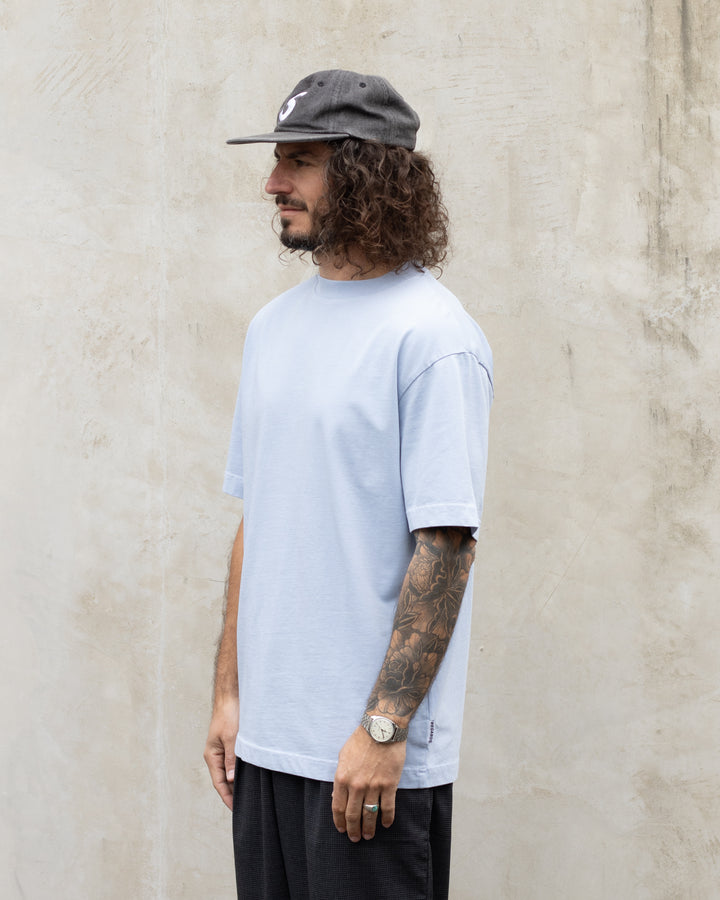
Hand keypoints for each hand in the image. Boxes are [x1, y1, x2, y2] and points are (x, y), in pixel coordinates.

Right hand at [203, 696, 238, 810]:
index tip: (236, 810)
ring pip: (230, 772)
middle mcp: (216, 755)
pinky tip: (250, 776)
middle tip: (246, 807)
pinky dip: (241, 771)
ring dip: (237, 783)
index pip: (219, 783)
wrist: (232, 696)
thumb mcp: (231, 737)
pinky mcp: (231, 744)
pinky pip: (235, 763)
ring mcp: (223, 750)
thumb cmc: (229, 714)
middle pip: (224, 780)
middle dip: (233, 793)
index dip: (227, 797)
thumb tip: (231, 780)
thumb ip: (232, 758)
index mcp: (212, 756)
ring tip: (249, 795)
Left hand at [332, 726, 406, 841]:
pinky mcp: (389, 785)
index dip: (339, 821)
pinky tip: (386, 824)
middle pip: (353, 815)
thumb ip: (340, 777)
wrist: (381, 729)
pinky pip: (388, 808)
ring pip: (370, 815)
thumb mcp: (343, 757)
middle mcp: (356, 785)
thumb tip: (337, 796)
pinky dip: (387, 819)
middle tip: (355, 838)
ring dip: (369, 828)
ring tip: (369, 836)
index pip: (338, 807)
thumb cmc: (361, 741)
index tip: (342, 829)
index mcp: (342, 778)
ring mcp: (373, 786)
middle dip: (353, 830)